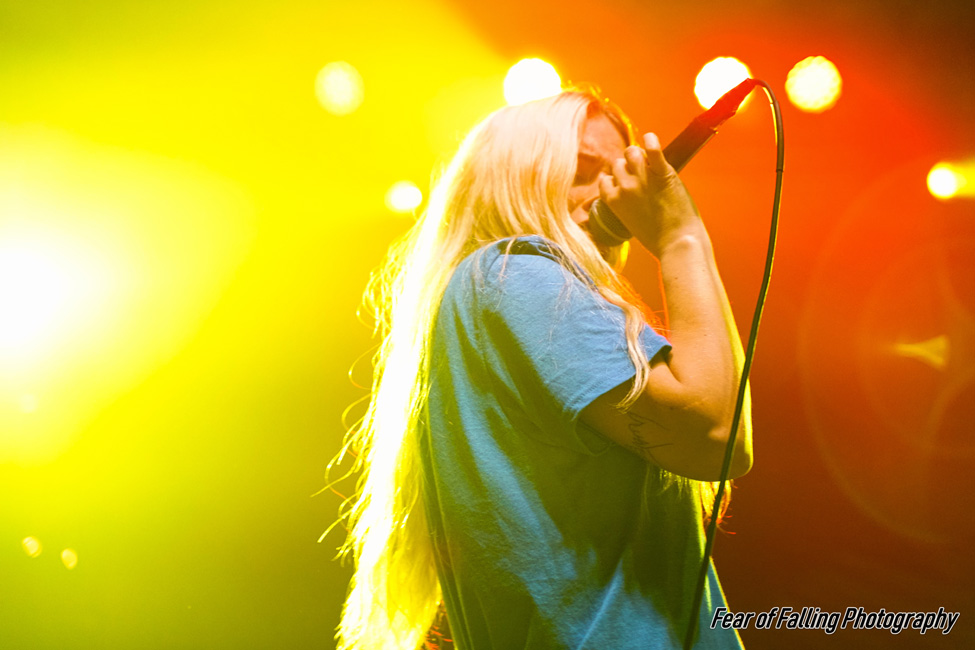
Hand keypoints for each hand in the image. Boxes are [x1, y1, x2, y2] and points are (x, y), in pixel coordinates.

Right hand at [598, 133, 706, 256]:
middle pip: (618, 164)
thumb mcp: (631, 223)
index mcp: (613, 202)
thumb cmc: (657, 239)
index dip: (615, 179)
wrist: (678, 243)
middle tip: (641, 173)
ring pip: (632, 153)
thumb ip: (626, 205)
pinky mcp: (663, 173)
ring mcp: (643, 179)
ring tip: (648, 159)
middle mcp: (624, 187)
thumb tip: (630, 192)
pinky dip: (651, 140)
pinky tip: (651, 138)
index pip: (605, 180)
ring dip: (638, 154)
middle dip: (628, 166)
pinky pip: (653, 150)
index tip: (624, 182)